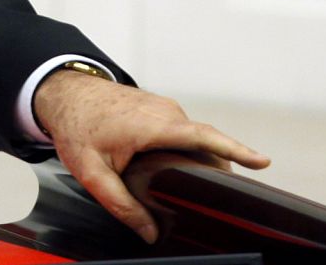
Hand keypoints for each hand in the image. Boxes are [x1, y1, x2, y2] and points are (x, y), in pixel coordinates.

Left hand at [34, 70, 269, 242]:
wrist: (62, 92)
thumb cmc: (74, 126)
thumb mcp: (91, 172)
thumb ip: (121, 204)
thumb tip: (150, 232)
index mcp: (154, 124)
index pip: (205, 136)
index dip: (236, 149)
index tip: (263, 162)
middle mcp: (165, 112)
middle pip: (205, 143)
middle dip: (220, 169)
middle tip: (225, 201)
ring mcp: (164, 107)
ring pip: (194, 138)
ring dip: (202, 160)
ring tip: (204, 190)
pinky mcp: (160, 108)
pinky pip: (184, 132)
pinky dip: (189, 151)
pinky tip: (184, 172)